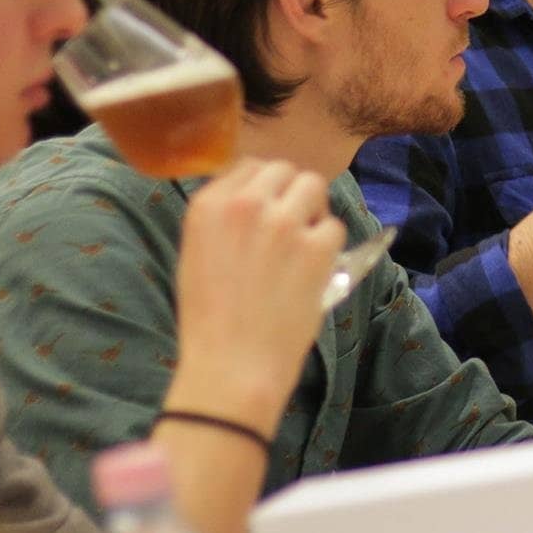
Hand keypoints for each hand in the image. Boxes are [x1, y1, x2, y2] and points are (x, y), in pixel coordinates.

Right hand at [166, 160, 346, 429]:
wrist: (232, 367)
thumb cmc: (209, 319)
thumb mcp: (197, 254)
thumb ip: (224, 217)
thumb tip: (256, 194)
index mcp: (209, 206)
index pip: (249, 166)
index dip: (263, 187)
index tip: (266, 208)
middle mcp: (246, 204)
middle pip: (285, 170)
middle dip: (290, 193)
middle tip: (289, 226)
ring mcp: (284, 223)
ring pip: (315, 186)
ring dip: (313, 211)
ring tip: (302, 245)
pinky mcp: (317, 246)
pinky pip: (334, 227)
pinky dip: (328, 246)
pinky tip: (312, 271)